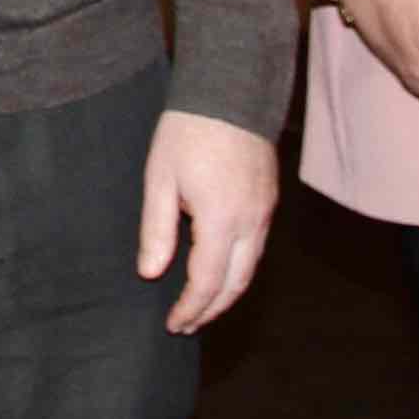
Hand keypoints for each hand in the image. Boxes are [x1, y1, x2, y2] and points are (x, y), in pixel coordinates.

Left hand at [134, 110, 277, 334]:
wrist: (229, 92)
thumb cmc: (187, 132)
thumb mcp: (159, 179)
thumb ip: (156, 229)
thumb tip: (150, 273)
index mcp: (220, 220)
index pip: (206, 282)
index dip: (190, 308)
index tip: (174, 325)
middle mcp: (250, 223)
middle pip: (235, 284)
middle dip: (211, 310)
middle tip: (187, 325)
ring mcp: (264, 213)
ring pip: (250, 268)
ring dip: (227, 293)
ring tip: (202, 307)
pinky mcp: (268, 201)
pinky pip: (256, 247)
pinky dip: (239, 269)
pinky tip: (221, 271)